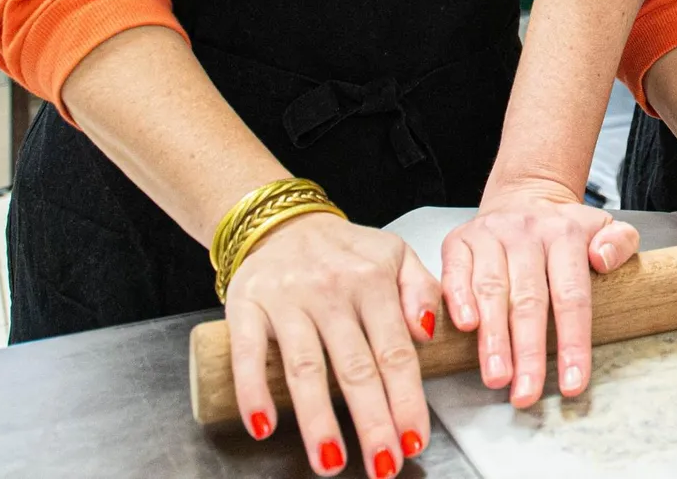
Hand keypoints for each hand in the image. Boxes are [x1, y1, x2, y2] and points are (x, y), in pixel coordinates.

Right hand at [225, 212, 438, 477]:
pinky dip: (253, 390)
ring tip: (331, 460)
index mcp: (373, 282)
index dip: (406, 399)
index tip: (414, 438)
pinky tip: (264, 424)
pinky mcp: (247, 307)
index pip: (395, 351)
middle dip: (372, 420)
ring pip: (305, 367)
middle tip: (383, 464)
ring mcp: (288, 301)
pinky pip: (248, 353)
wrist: (282, 223)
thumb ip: (421, 289)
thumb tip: (429, 332)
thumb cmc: (344, 251)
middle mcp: (332, 292)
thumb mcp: (395, 254)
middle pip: (355, 367)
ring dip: (317, 419)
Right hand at [439, 179, 638, 408]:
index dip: (572, 342)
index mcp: (566, 234)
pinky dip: (458, 299)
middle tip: (526, 392)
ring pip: (491, 289)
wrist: (522, 198)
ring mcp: (491, 235)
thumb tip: (604, 260)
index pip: (572, 295)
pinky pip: (455, 271)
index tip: (572, 383)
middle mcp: (527, 233)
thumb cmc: (563, 229)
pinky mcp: (460, 240)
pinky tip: (464, 328)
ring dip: (492, 337)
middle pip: (529, 299)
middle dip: (528, 352)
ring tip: (497, 376)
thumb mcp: (604, 227)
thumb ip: (620, 243)